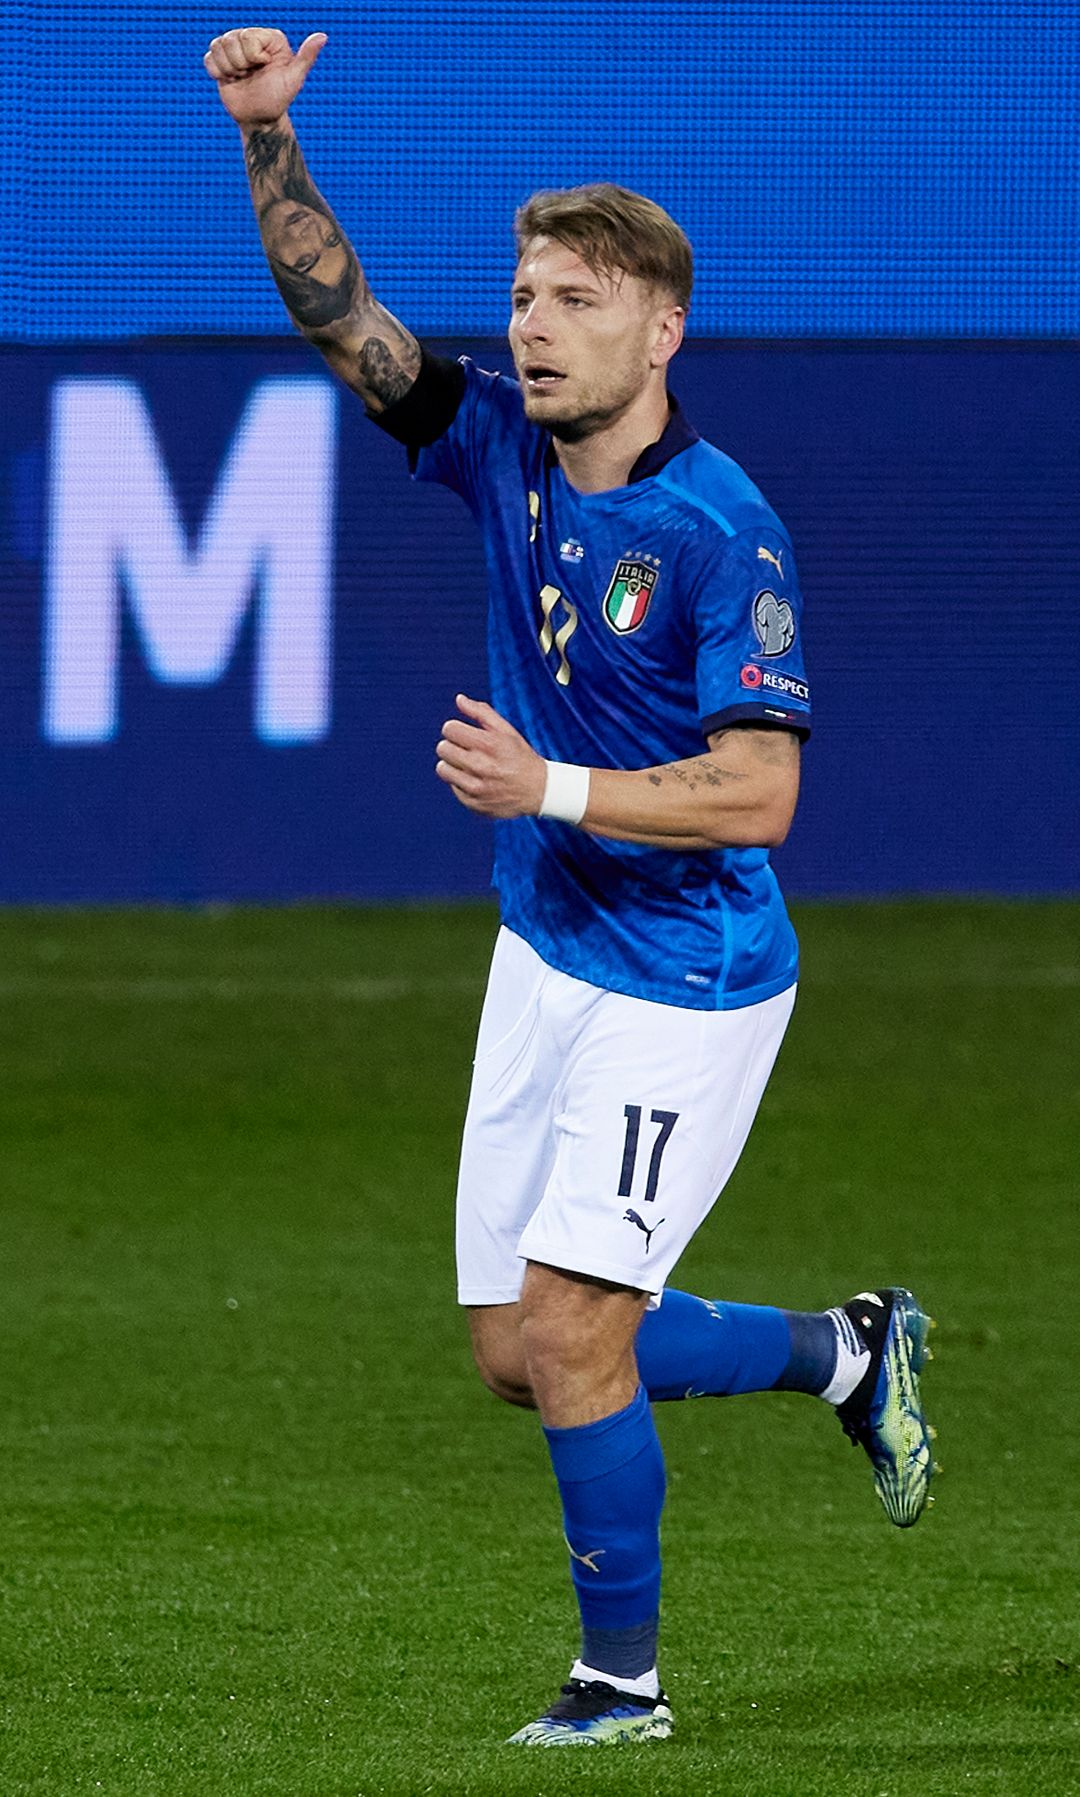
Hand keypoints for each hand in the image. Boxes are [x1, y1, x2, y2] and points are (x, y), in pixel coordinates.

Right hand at [203, 26, 326, 127]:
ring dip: (229, 69)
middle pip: (230, 39)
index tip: (264, 68)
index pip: (247, 36)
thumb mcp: (294, 78)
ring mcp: (234, 47)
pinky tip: (230, 80)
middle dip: (240, 64)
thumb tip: (323, 36)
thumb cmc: (279, 99)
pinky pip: (208, 59)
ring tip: (242, 78)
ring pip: (217, 46)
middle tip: (251, 75)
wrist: (261, 118)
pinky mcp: (219, 59)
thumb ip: (306, 56)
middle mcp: (250, 37)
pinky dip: (218, 73)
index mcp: (269, 37)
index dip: (253, 57)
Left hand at [436, 695, 546, 818]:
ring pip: (442, 768)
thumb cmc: (520, 756)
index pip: (449, 729)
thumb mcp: (506, 731)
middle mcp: (481, 766)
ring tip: (466, 764)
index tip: (462, 733)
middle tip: (464, 749)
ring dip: (451, 764)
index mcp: (489, 744)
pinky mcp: (473, 803)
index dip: (454, 729)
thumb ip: (481, 712)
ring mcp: (476, 787)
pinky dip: (460, 782)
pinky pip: (452, 786)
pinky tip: (476, 780)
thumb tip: (459, 699)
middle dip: (451, 745)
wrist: (538, 790)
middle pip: (442, 748)